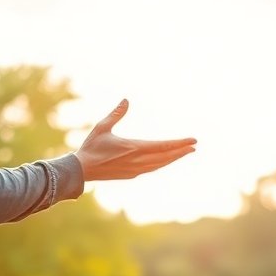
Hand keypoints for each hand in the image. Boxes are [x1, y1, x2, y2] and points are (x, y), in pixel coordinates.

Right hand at [76, 100, 195, 181]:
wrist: (82, 170)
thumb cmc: (91, 147)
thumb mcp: (102, 127)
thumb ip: (116, 114)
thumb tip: (126, 100)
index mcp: (134, 148)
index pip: (163, 146)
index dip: (179, 143)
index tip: (193, 141)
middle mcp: (138, 161)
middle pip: (166, 157)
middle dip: (181, 151)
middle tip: (194, 147)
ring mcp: (136, 170)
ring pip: (160, 164)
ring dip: (173, 158)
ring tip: (184, 153)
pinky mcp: (132, 175)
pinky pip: (152, 169)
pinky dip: (162, 164)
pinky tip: (166, 160)